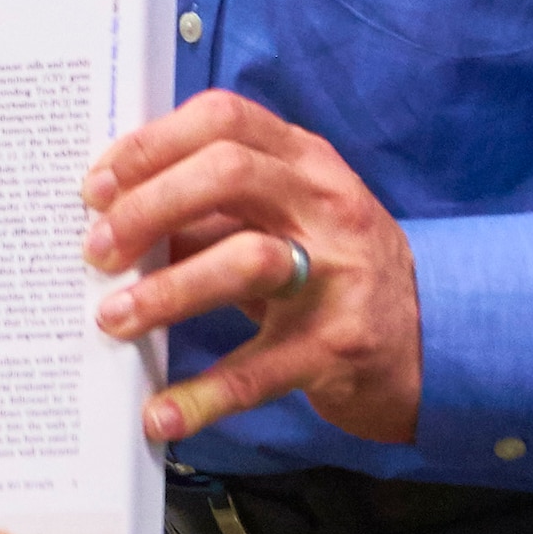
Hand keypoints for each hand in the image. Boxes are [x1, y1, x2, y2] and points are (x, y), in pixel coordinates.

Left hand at [80, 88, 423, 446]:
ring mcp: (340, 274)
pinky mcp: (340, 347)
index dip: (151, 145)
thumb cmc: (334, 271)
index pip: (224, 118)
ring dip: (168, 291)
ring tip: (113, 318)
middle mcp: (327, 205)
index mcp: (305, 161)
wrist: (435, 344)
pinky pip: (262, 370)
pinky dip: (204, 394)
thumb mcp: (284, 220)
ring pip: (247, 260)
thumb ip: (213, 210)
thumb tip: (113, 217)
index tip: (96, 186)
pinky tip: (162, 414)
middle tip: (97, 251)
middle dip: (148, 207)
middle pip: (228, 173)